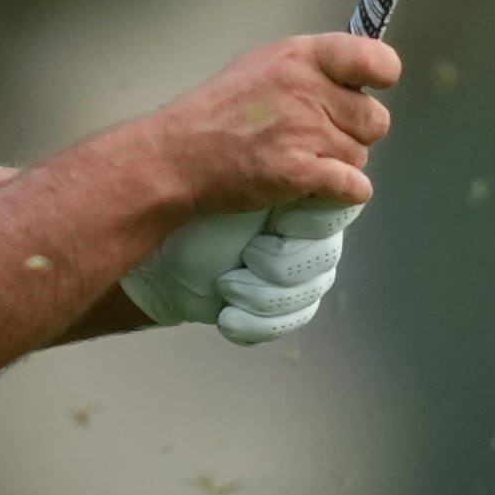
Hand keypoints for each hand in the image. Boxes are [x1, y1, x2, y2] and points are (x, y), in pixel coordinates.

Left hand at [121, 196, 364, 344]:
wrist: (154, 250)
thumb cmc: (190, 207)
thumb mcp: (234, 180)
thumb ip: (281, 172)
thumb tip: (327, 172)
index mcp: (300, 192)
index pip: (340, 208)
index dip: (310, 224)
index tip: (278, 220)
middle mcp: (305, 231)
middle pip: (325, 259)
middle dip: (279, 265)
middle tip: (247, 256)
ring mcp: (295, 271)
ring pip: (307, 294)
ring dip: (260, 295)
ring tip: (225, 284)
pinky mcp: (278, 305)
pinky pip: (289, 321)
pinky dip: (254, 322)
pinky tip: (228, 314)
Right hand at [140, 33, 397, 217]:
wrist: (178, 156)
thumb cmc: (217, 111)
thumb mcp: (263, 65)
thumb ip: (310, 69)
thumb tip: (353, 81)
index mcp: (302, 56)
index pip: (376, 61)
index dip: (380, 79)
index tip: (367, 91)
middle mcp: (308, 89)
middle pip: (374, 119)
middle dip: (353, 134)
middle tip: (319, 139)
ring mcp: (305, 132)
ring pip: (361, 156)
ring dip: (340, 165)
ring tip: (303, 162)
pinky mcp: (300, 173)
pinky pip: (354, 187)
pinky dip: (343, 193)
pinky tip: (318, 187)